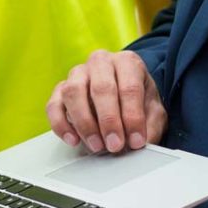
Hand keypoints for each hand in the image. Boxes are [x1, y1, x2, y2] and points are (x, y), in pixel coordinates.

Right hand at [46, 50, 166, 153]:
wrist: (123, 93)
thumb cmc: (138, 99)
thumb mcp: (154, 110)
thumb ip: (150, 125)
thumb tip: (139, 143)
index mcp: (127, 62)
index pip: (129, 87)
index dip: (133, 117)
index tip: (136, 141)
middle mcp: (101, 62)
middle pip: (101, 87)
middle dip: (108, 121)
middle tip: (115, 145)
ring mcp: (78, 73)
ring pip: (73, 92)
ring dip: (84, 122)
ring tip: (96, 145)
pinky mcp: (61, 89)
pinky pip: (54, 104)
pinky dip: (61, 124)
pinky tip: (73, 140)